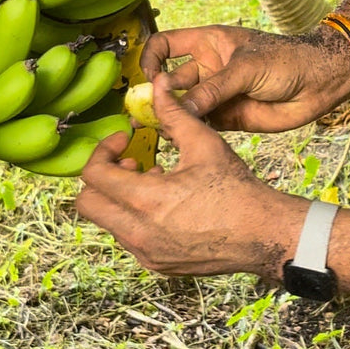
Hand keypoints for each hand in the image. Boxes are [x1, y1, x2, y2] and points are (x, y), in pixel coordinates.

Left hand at [76, 73, 306, 276]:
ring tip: (155, 179)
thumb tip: (158, 84)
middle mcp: (138, 232)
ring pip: (108, 222)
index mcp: (145, 201)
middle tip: (131, 162)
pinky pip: (129, 238)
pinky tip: (166, 203)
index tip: (124, 141)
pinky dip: (135, 217)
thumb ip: (174, 112)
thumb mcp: (203, 143)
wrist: (262, 235)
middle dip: (102, 177)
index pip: (93, 175)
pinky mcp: (157, 265)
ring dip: (120, 197)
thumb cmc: (236, 189)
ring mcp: (146, 253)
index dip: (102, 150)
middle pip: (87, 204)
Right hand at [140, 23, 349, 131]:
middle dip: (157, 97)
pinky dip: (189, 132)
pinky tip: (183, 139)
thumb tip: (180, 108)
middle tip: (151, 115)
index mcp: (207, 43)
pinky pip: (200, 125)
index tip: (150, 78)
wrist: (320, 83)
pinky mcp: (226, 118)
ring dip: (170, 118)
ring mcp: (215, 94)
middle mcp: (206, 68)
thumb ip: (214, 88)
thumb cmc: (286, 60)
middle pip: (169, 81)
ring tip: (161, 131)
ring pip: (182, 106)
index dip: (151, 58)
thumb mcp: (247, 67)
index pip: (165, 45)